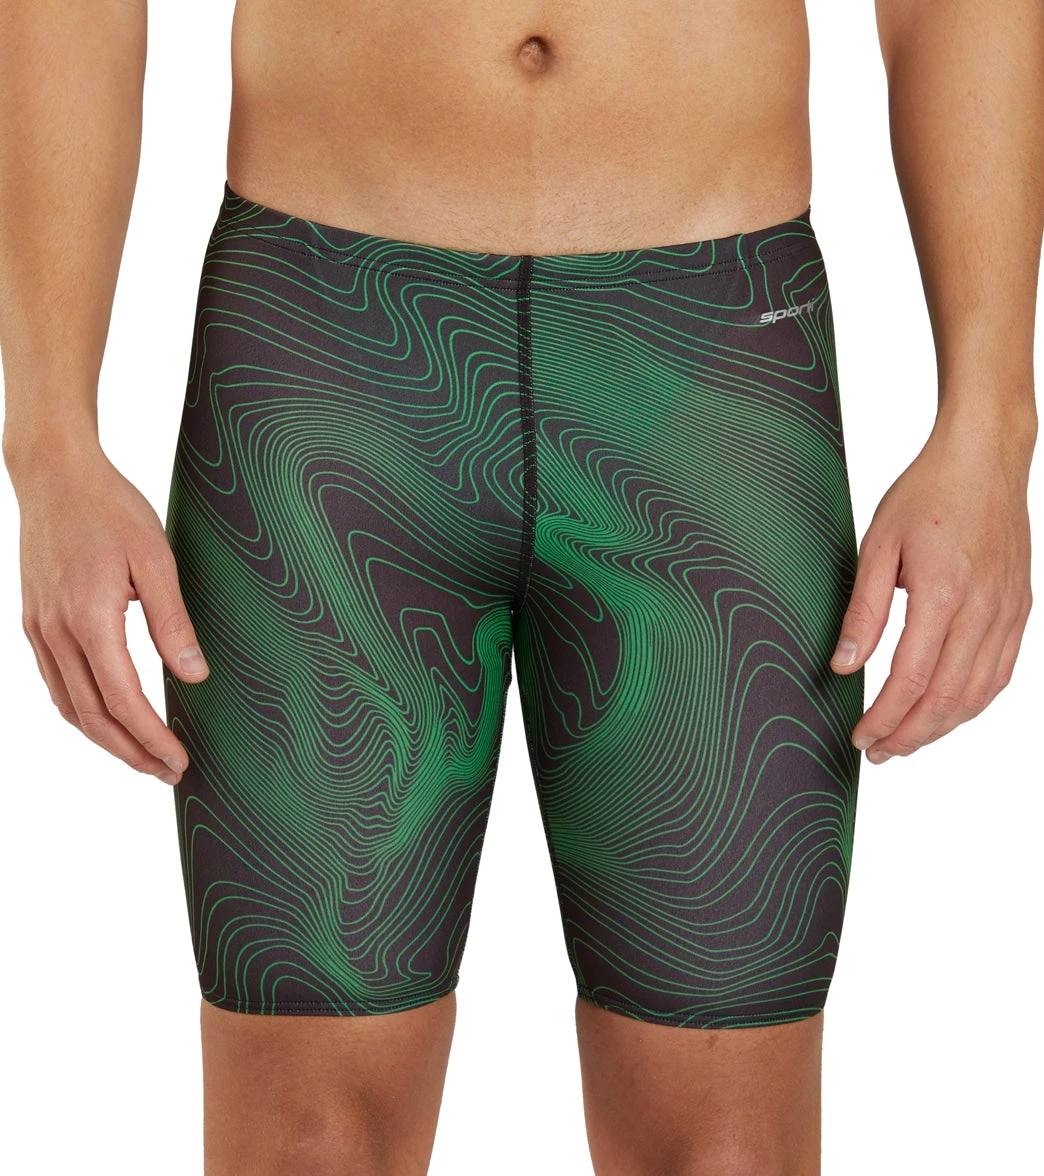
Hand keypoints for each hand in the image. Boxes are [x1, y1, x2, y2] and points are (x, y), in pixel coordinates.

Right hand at [12, 441, 208, 784]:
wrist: (55, 475)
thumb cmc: (111, 509)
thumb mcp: (156, 558)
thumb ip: (173, 621)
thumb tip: (194, 676)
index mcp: (89, 619)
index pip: (121, 700)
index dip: (150, 737)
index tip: (177, 760)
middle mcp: (56, 632)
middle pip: (92, 716)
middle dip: (131, 752)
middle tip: (168, 772)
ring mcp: (39, 629)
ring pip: (69, 706)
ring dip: (106, 740)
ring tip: (143, 758)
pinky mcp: (34, 621)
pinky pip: (56, 683)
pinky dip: (81, 712)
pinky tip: (106, 720)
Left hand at [829, 412, 1033, 764]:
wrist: (984, 460)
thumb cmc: (928, 495)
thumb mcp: (877, 546)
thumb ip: (863, 612)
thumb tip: (843, 666)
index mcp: (943, 593)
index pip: (911, 679)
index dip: (885, 717)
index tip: (861, 736)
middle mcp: (983, 609)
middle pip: (947, 698)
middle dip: (909, 734)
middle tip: (878, 751)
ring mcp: (1008, 612)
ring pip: (977, 694)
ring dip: (941, 727)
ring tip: (906, 740)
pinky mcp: (1019, 610)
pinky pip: (1000, 673)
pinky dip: (972, 702)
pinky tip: (946, 711)